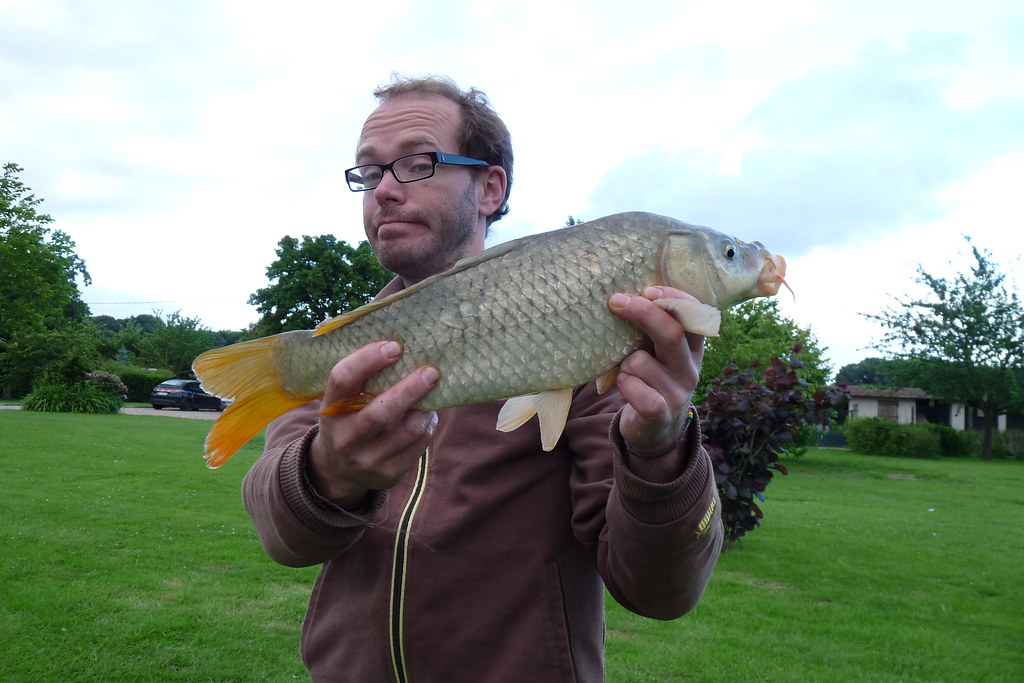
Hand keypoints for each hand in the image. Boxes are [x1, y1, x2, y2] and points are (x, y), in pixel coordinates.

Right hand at [308, 340, 439, 508]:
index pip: (343, 379)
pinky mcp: (388, 474)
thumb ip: (359, 373)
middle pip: (380, 411)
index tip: (394, 346)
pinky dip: (428, 425)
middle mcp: (345, 437)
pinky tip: (427, 415)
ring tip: (431, 394)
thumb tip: (388, 328)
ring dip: (425, 408)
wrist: (337, 470)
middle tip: (431, 371)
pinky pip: (419, 445)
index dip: (368, 359)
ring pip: (407, 430)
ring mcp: (366, 459)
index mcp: (330, 409)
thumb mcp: (341, 399)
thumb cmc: (347, 418)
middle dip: (410, 388)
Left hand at [608, 286, 704, 451]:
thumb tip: (625, 293)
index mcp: (693, 349)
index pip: (695, 315)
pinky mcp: (660, 412)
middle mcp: (690, 369)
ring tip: (626, 371)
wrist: (655, 430)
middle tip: (616, 301)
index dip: (674, 298)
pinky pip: (634, 388)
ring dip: (623, 362)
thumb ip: (653, 329)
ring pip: (640, 361)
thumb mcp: (658, 353)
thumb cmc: (651, 380)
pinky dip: (623, 384)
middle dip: (643, 313)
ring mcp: (677, 392)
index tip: (647, 289)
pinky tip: (626, 387)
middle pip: (672, 333)